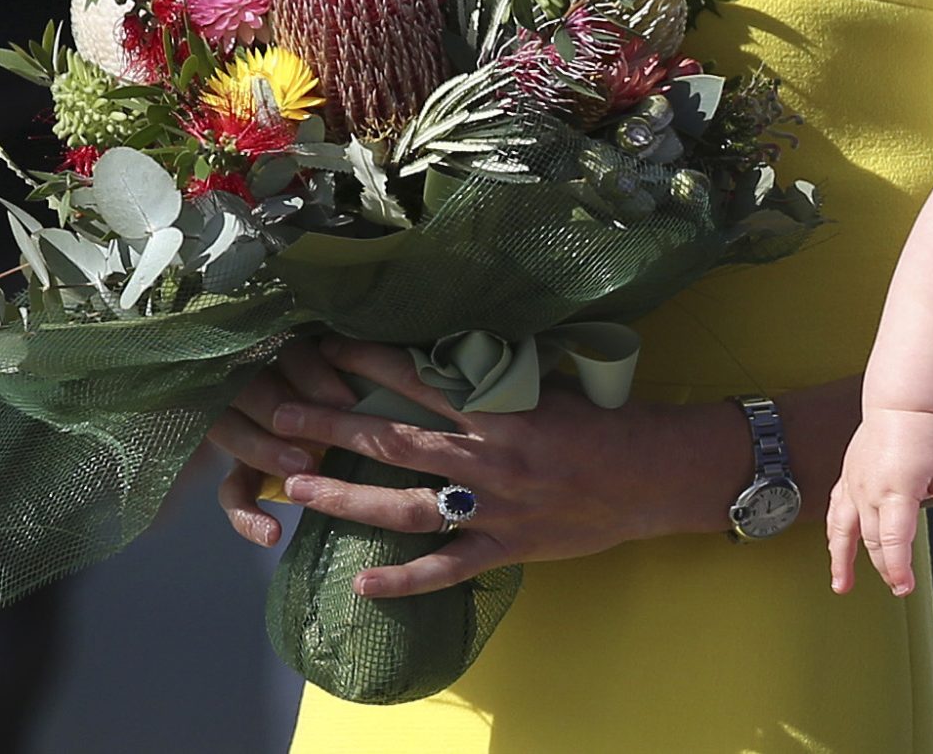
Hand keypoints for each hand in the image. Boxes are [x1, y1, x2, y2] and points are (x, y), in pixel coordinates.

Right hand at [207, 334, 362, 547]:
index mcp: (292, 350)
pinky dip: (248, 516)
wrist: (342, 435)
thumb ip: (379, 367)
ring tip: (301, 466)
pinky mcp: (242, 471)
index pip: (291, 353)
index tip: (348, 400)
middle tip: (328, 429)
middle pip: (252, 386)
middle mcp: (258, 383)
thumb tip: (416, 368)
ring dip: (266, 449)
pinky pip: (233, 493)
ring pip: (232, 432)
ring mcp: (245, 426)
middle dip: (292, 409)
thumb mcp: (374, 370)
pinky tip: (273, 534)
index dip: (316, 375)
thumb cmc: (374, 392)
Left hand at [214, 336, 744, 595]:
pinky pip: (447, 568)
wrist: (652, 472)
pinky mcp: (505, 547)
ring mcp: (492, 507)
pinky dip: (404, 579)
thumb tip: (450, 348)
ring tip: (295, 486)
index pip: (418, 381)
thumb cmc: (606, 420)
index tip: (325, 350)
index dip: (368, 364)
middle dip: (333, 426)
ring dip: (347, 496)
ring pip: (406, 504)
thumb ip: (500, 374)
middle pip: (395, 440)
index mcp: (499, 407)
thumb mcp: (551, 382)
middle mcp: (486, 456)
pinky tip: (361, 583)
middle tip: (280, 414)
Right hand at [825, 408, 932, 597]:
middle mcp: (870, 491)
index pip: (894, 541)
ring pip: (844, 531)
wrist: (902, 404)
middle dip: (884, 567)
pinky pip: (836, 511)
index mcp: (896, 492)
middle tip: (896, 585)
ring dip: (842, 560)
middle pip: (873, 541)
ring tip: (842, 584)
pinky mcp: (847, 478)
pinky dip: (833, 533)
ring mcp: (855, 485)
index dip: (898, 568)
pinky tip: (835, 545)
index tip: (904, 585)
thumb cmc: (925, 433)